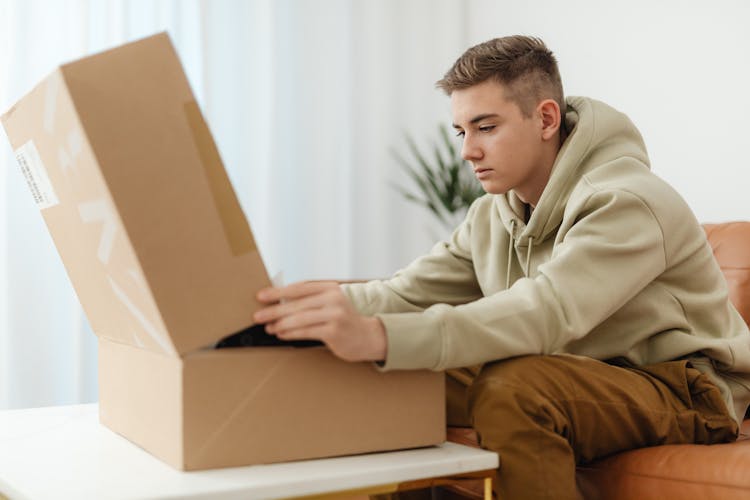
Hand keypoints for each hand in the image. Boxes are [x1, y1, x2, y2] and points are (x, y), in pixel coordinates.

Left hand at [253, 281, 386, 362]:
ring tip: (268, 327)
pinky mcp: (334, 331)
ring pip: (299, 318)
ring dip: (280, 324)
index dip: (278, 292)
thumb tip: (279, 302)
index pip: (299, 287)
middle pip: (296, 304)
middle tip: (258, 315)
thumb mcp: (330, 303)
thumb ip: (310, 300)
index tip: (261, 296)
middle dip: (274, 310)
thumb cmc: (343, 320)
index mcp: (330, 288)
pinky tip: (281, 334)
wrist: (368, 336)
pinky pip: (306, 332)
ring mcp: (334, 315)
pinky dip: (290, 333)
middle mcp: (333, 298)